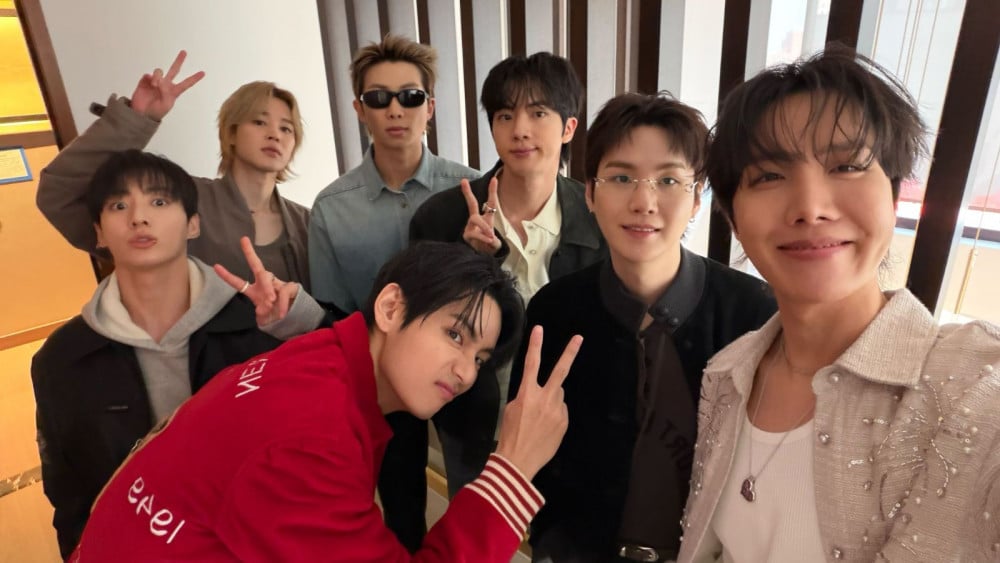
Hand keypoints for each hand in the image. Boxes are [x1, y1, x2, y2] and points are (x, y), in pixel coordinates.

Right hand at [130, 50, 204, 120]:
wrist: (141, 113)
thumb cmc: (156, 112)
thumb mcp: (166, 105)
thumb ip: (166, 92)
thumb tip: (161, 81)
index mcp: (174, 92)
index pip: (186, 83)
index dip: (194, 78)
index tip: (203, 73)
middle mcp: (166, 85)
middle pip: (174, 70)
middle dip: (179, 61)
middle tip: (184, 52)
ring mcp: (155, 82)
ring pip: (159, 71)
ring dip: (157, 76)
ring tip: (155, 85)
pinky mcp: (145, 81)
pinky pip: (148, 74)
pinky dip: (149, 78)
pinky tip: (149, 83)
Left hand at [214, 236, 299, 325]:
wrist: (296, 316)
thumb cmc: (276, 314)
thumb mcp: (265, 318)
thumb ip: (261, 315)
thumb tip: (261, 309)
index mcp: (255, 291)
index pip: (239, 283)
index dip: (227, 276)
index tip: (216, 266)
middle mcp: (265, 284)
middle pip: (257, 267)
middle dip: (249, 253)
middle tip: (243, 241)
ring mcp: (278, 284)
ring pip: (267, 279)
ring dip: (267, 290)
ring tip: (270, 302)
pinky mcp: (290, 287)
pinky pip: (282, 293)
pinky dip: (282, 304)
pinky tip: (281, 313)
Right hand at [461, 177, 501, 255]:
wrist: (482, 256)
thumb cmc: (488, 244)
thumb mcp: (494, 239)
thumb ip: (492, 237)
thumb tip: (490, 238)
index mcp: (485, 217)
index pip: (490, 203)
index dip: (492, 191)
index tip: (494, 179)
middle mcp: (475, 220)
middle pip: (472, 203)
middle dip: (467, 192)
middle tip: (462, 181)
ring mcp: (469, 226)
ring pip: (475, 219)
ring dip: (484, 226)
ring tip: (491, 235)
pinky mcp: (466, 234)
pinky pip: (475, 232)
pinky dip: (483, 237)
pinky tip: (489, 241)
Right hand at [495, 326, 581, 480]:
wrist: (519, 461)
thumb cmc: (510, 434)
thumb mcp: (512, 409)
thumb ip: (527, 396)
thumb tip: (539, 392)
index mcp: (527, 394)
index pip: (531, 364)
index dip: (535, 345)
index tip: (539, 329)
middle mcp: (545, 399)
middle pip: (560, 371)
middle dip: (570, 353)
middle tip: (579, 338)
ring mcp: (558, 411)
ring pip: (558, 395)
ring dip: (551, 399)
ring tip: (539, 417)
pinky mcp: (564, 423)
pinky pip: (561, 411)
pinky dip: (555, 414)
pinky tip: (545, 427)